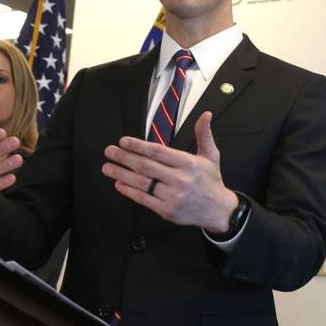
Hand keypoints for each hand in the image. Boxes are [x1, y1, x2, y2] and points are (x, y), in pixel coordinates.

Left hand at [102, 111, 237, 231]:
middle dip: (124, 158)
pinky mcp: (166, 210)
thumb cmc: (211, 180)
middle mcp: (180, 180)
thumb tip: (206, 115)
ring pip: (141, 183)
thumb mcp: (211, 156)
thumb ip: (204, 135)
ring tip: (107, 167)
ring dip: (121, 174)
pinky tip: (119, 184)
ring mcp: (172, 196)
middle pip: (146, 166)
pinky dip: (129, 191)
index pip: (158, 152)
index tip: (123, 141)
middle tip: (110, 151)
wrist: (218, 210)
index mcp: (189, 164)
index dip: (138, 146)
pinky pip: (143, 199)